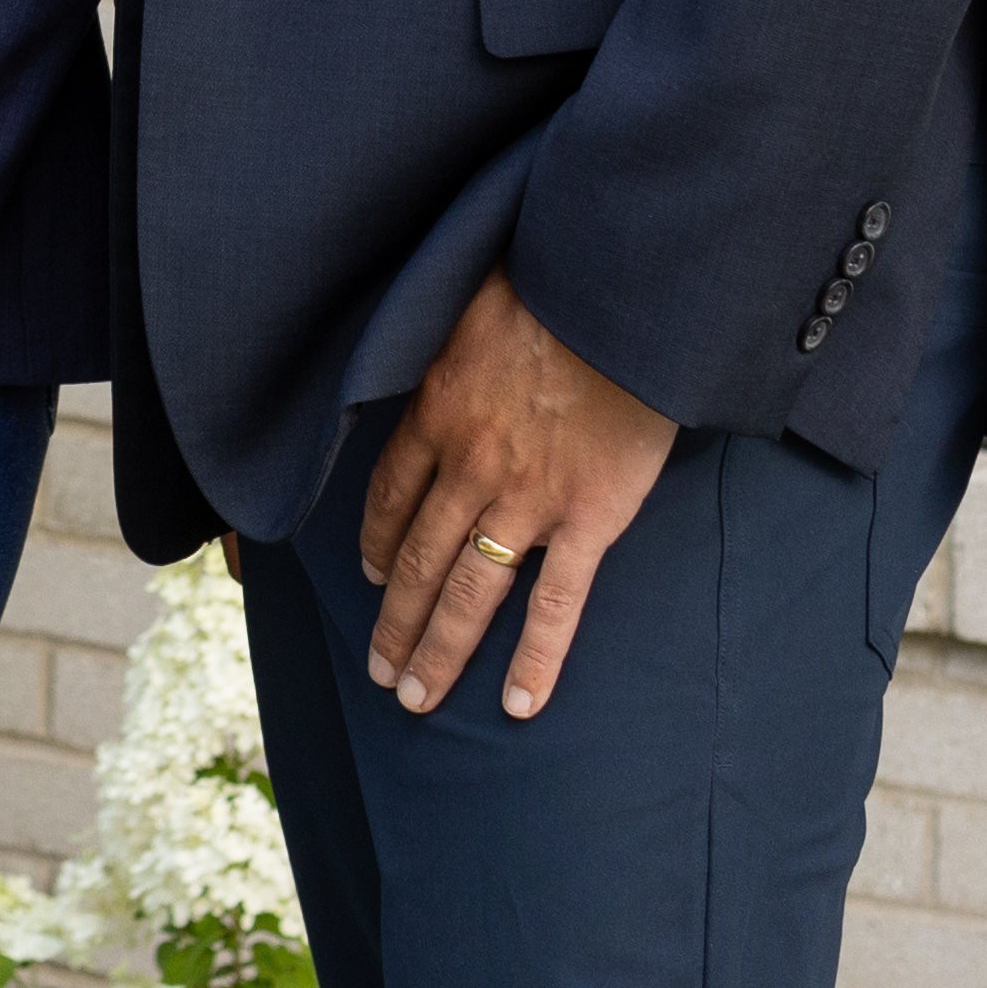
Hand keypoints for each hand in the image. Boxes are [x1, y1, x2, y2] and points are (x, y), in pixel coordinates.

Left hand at [357, 268, 676, 722]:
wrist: (617, 295)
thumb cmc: (549, 283)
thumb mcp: (469, 301)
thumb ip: (450, 340)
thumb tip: (442, 340)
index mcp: (437, 411)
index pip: (391, 494)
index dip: (377, 540)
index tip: (369, 572)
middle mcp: (469, 465)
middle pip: (419, 559)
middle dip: (396, 620)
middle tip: (379, 670)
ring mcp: (527, 499)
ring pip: (470, 591)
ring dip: (438, 649)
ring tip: (415, 698)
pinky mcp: (589, 518)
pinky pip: (556, 603)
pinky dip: (535, 658)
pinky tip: (516, 704)